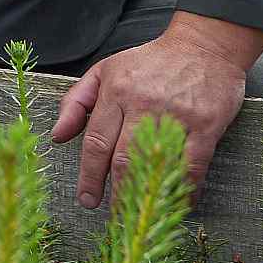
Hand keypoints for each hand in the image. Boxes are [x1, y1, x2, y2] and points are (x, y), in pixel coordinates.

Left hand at [50, 11, 262, 206]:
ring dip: (146, 194)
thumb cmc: (150, 62)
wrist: (204, 45)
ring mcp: (176, 115)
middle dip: (114, 192)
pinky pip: (193, 164)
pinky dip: (183, 187)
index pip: (96, 141)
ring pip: (155, 163)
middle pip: (122, 158)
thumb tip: (57, 136)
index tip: (86, 199)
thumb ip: (76, 102)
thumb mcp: (105, 70)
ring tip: (139, 216)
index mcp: (116, 92)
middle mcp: (143, 104)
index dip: (89, 175)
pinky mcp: (206, 124)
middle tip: (112, 217)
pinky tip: (177, 202)